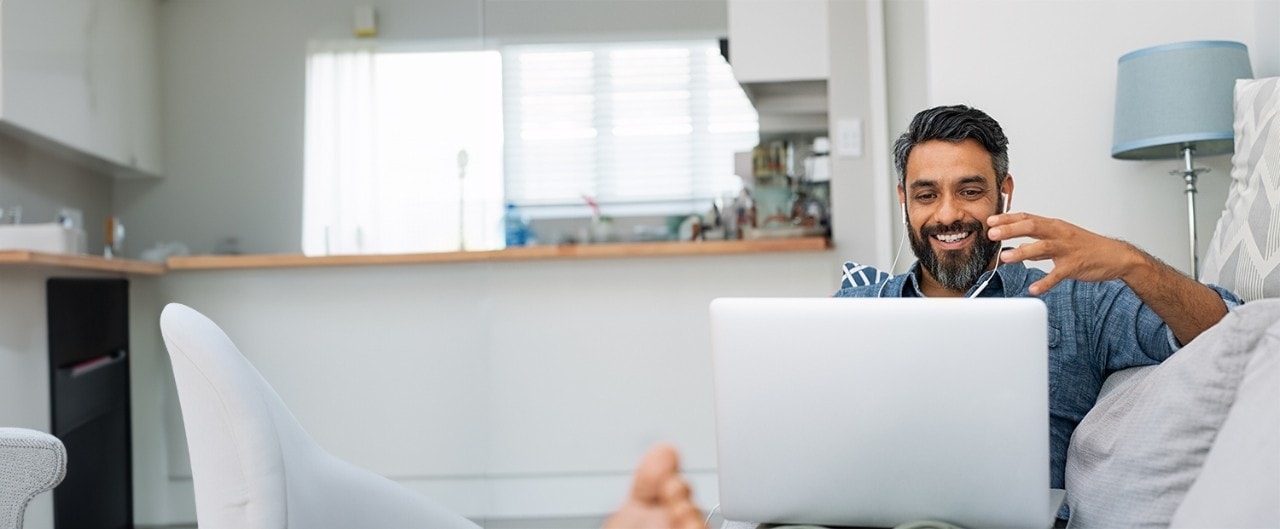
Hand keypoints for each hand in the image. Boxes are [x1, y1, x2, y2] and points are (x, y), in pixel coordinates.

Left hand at [986, 212, 1141, 294]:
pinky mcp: (1075, 266)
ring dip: (1023, 253)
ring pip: (1043, 248)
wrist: (1115, 256)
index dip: (1008, 219)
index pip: (1027, 218)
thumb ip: (1039, 242)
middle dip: (1010, 230)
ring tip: (1005, 258)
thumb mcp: (1061, 237)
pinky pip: (1057, 274)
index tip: (990, 220)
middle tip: (992, 233)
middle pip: (1032, 227)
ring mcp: (1067, 249)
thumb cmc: (1086, 246)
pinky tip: (1033, 289)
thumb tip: (1017, 245)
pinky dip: (1045, 282)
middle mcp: (1059, 234)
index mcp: (1054, 226)